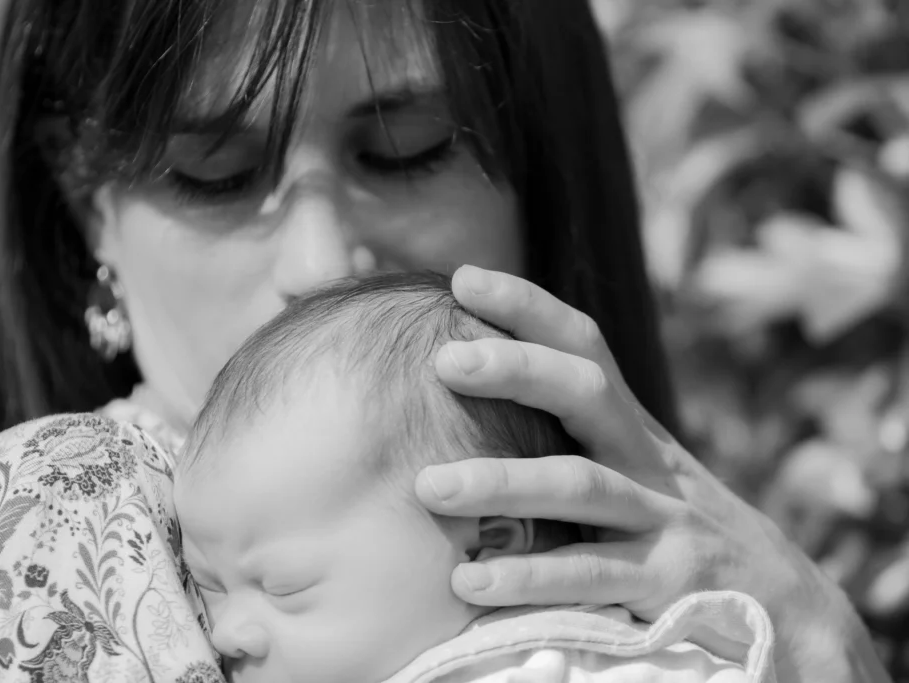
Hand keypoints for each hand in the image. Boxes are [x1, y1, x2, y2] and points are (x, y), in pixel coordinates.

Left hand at [415, 265, 889, 682]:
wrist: (777, 596)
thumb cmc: (668, 521)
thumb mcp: (629, 463)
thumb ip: (570, 431)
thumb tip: (471, 388)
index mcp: (630, 424)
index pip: (582, 346)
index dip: (527, 306)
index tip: (463, 279)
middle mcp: (647, 457)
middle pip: (585, 394)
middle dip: (517, 369)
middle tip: (444, 360)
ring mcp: (662, 518)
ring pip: (580, 486)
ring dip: (502, 482)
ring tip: (429, 485)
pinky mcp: (667, 582)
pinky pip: (590, 576)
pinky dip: (528, 577)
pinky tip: (470, 580)